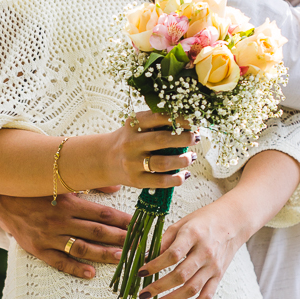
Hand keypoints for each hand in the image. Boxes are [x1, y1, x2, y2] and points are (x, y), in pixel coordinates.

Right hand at [0, 192, 129, 279]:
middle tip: (139, 246)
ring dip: (102, 254)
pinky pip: (59, 262)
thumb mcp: (61, 182)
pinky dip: (75, 269)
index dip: (123, 220)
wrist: (4, 201)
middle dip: (120, 239)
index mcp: (69, 202)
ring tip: (121, 259)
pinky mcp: (39, 249)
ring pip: (81, 248)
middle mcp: (61, 220)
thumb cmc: (37, 190)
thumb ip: (91, 185)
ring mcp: (49, 236)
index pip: (103, 213)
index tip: (140, 226)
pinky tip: (90, 274)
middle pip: (96, 231)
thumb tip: (117, 186)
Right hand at [66, 109, 195, 190]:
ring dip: (183, 160)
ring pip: (163, 162)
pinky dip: (176, 179)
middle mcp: (131, 143)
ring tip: (191, 157)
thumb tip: (190, 125)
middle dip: (183, 139)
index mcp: (133, 125)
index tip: (192, 121)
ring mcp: (133, 163)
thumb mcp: (137, 126)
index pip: (158, 117)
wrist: (104, 159)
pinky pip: (160, 181)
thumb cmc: (129, 140)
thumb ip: (158, 122)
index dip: (178, 119)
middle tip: (195, 138)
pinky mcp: (136, 180)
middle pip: (162, 140)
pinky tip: (184, 175)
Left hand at [138, 196, 247, 298]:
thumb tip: (146, 257)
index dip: (155, 265)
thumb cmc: (205, 220)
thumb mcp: (182, 223)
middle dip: (158, 287)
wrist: (234, 221)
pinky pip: (207, 296)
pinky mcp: (219, 276)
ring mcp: (213, 266)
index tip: (140, 272)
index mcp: (193, 235)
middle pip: (180, 275)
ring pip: (192, 289)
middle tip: (142, 294)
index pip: (172, 255)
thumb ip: (164, 240)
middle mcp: (205, 252)